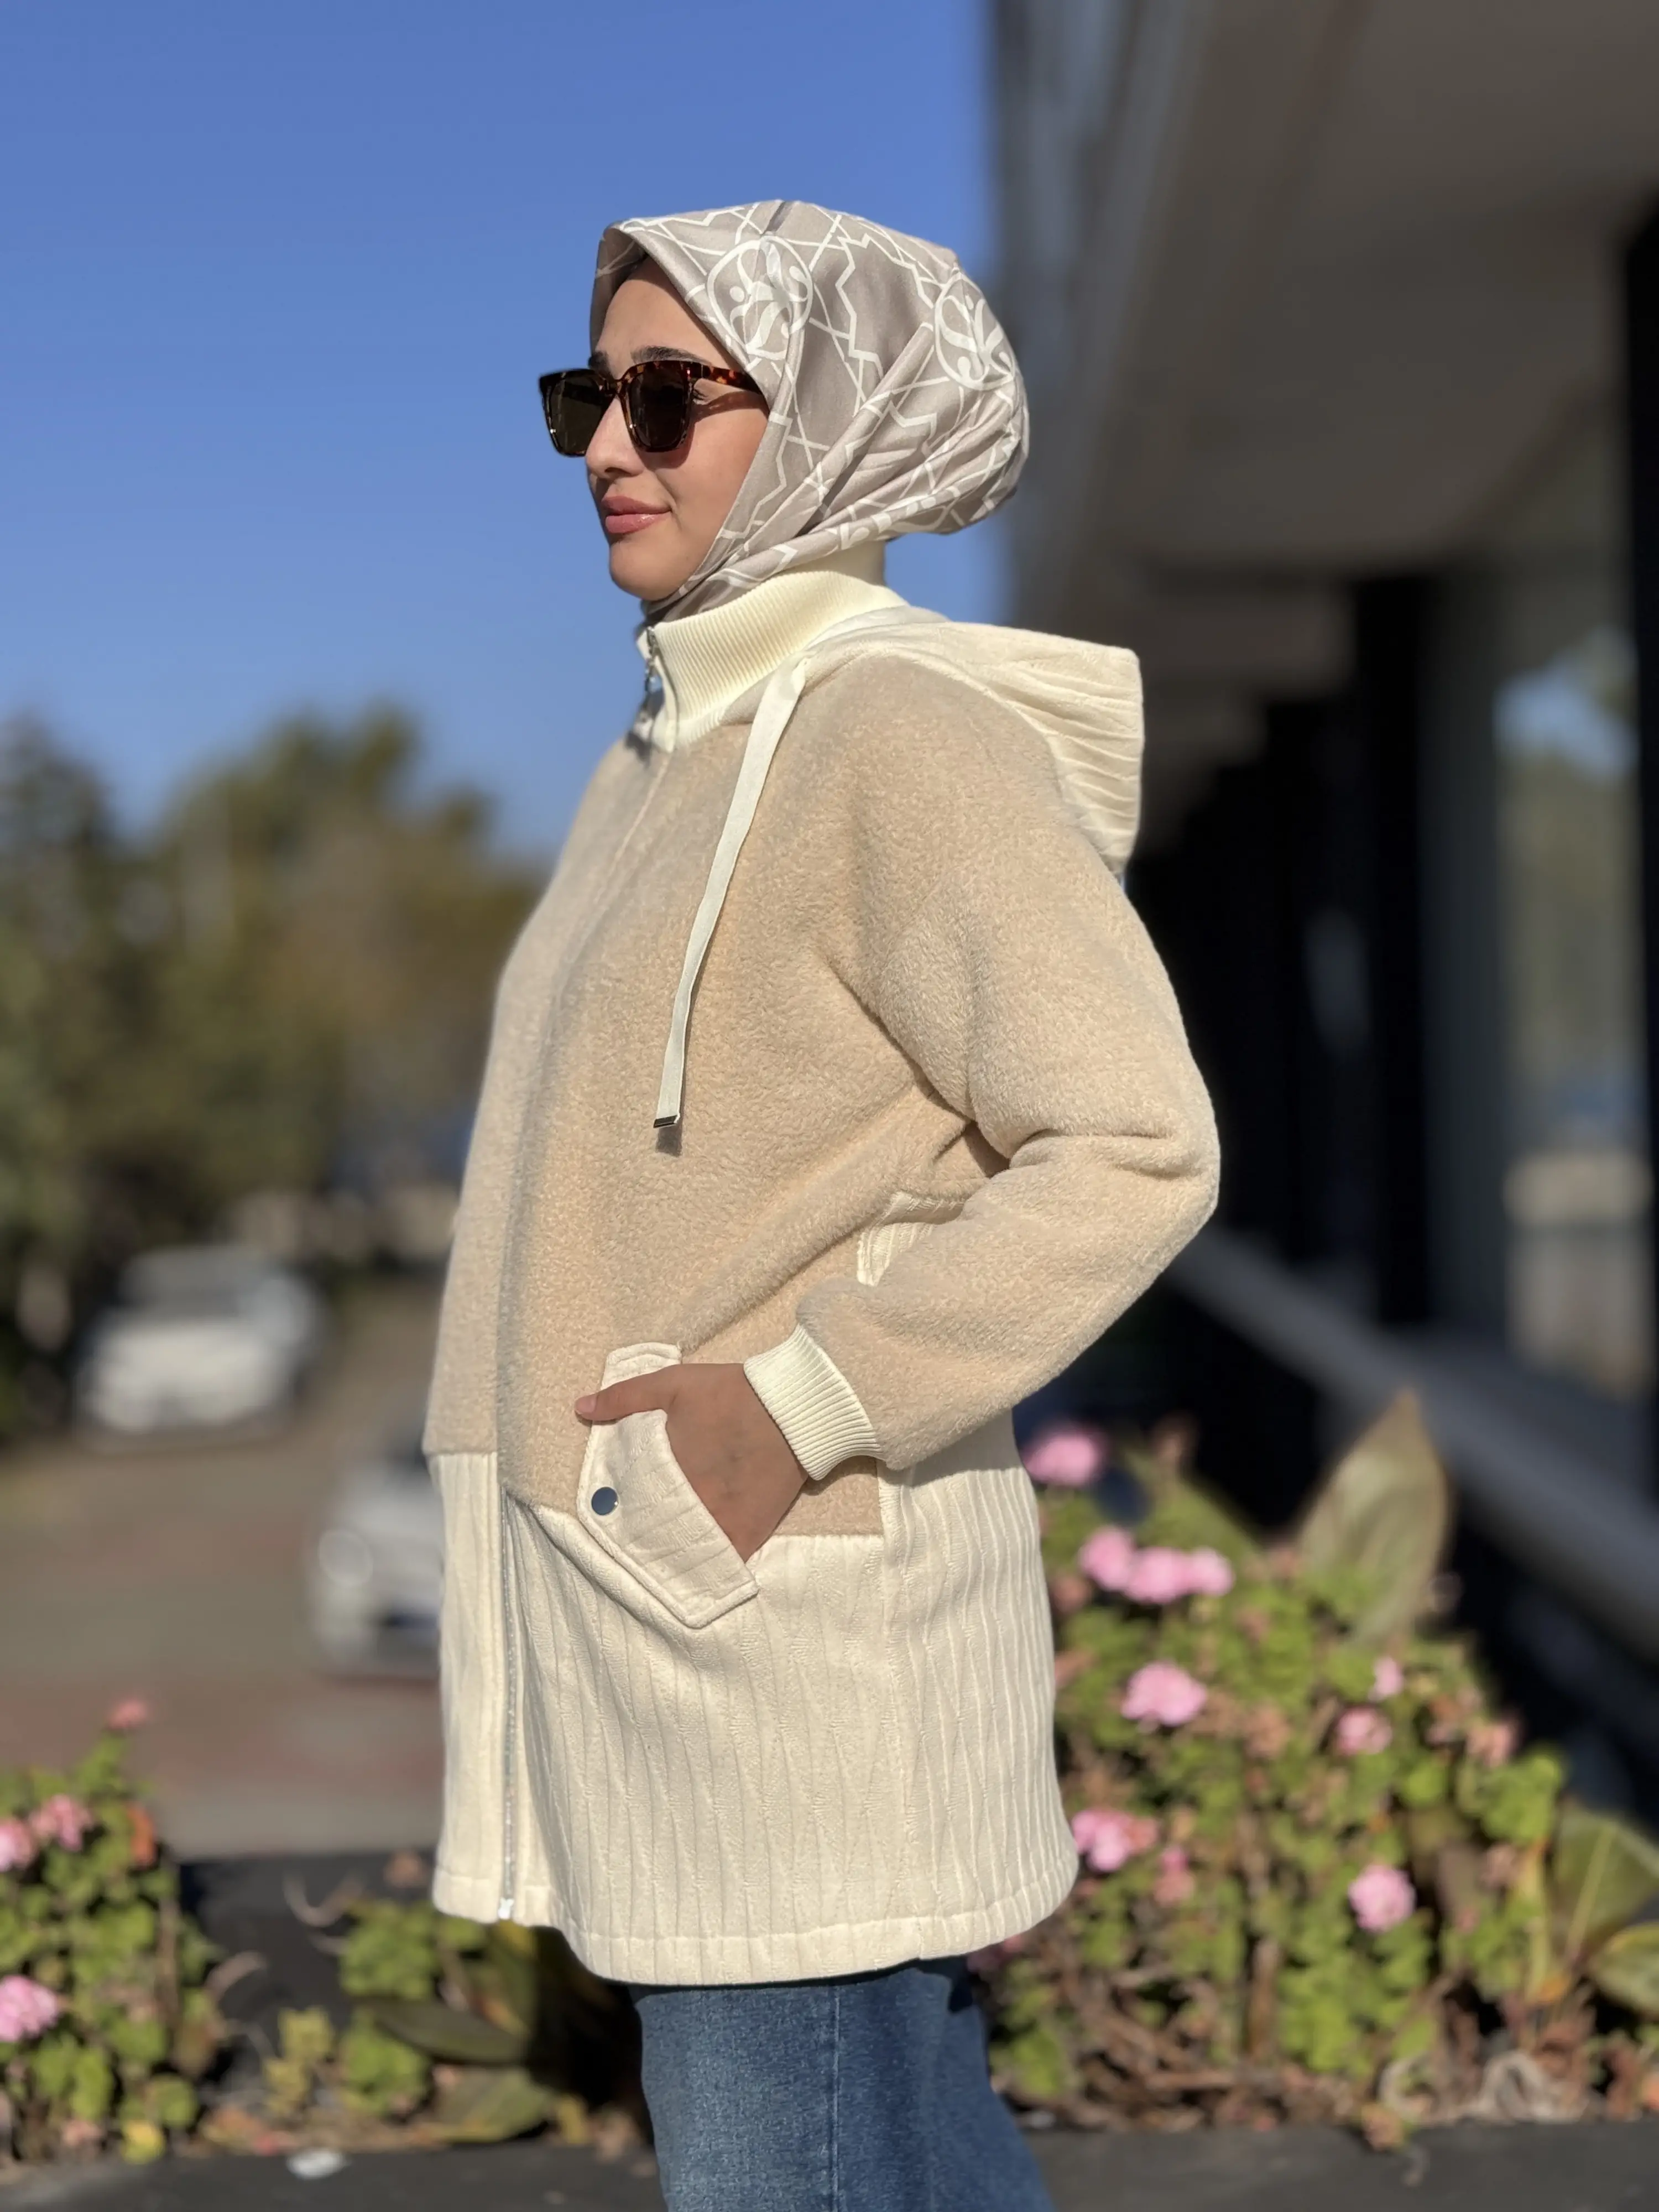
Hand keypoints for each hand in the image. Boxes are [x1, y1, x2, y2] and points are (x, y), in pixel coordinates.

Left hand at [575, 1363, 804, 1560]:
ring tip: (656, 1563)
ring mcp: (721, 1523)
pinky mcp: (748, 1534)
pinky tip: (694, 1573)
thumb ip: (624, 1397)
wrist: (793, 1408)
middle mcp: (691, 1504)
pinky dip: (706, 1569)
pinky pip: (720, 1564)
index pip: (628, 1505)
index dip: (616, 1515)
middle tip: (630, 1545)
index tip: (608, 1520)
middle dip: (640, 1540)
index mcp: (667, 1472)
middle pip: (652, 1536)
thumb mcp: (673, 1384)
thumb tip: (581, 1409)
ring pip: (683, 1556)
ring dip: (668, 1559)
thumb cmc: (731, 1393)